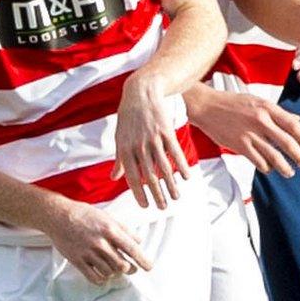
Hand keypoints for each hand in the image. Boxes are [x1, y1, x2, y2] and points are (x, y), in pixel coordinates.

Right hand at [46, 199, 152, 284]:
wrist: (59, 216)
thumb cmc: (84, 214)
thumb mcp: (107, 216)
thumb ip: (124, 229)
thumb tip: (139, 241)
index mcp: (110, 230)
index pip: (132, 249)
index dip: (143, 260)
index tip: (149, 267)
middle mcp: (100, 243)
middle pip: (122, 265)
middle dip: (130, 269)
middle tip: (130, 268)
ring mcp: (88, 253)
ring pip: (109, 273)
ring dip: (115, 273)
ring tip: (115, 268)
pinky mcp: (77, 261)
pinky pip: (94, 278)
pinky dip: (102, 279)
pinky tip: (103, 274)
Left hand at [113, 73, 189, 209]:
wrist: (141, 92)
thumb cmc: (128, 117)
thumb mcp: (119, 138)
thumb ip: (119, 160)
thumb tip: (113, 178)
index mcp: (125, 149)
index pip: (132, 177)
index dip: (139, 193)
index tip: (145, 206)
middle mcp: (139, 146)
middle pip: (150, 175)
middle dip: (157, 194)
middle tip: (163, 208)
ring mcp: (153, 138)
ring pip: (163, 167)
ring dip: (171, 184)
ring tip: (176, 197)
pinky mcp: (166, 131)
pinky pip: (175, 152)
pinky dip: (181, 165)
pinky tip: (187, 177)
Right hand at [186, 85, 299, 177]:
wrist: (207, 106)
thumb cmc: (234, 103)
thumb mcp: (258, 101)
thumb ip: (278, 112)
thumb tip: (298, 120)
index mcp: (267, 107)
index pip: (293, 125)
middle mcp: (260, 120)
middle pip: (287, 142)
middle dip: (299, 156)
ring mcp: (250, 134)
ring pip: (274, 156)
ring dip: (285, 167)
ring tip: (290, 172)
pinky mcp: (239, 145)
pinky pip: (258, 161)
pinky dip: (267, 167)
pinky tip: (270, 169)